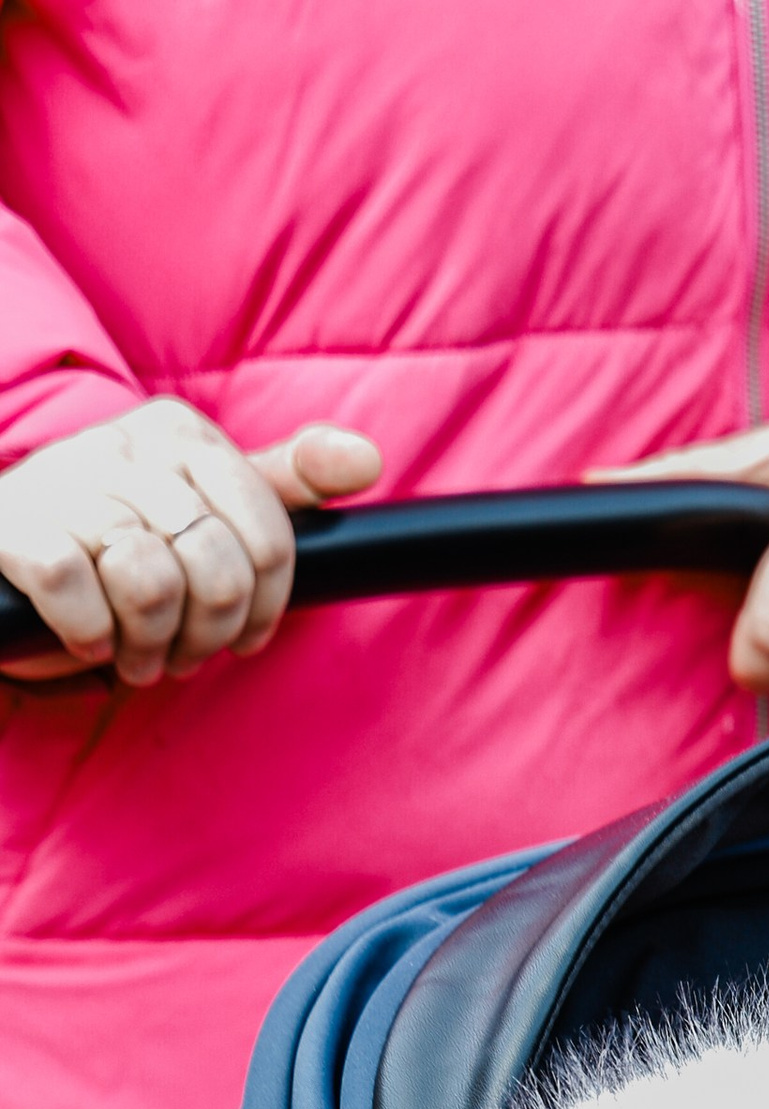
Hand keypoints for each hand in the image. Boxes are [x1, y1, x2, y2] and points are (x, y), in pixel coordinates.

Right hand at [0, 400, 381, 687]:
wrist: (7, 542)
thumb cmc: (123, 532)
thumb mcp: (208, 499)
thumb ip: (285, 483)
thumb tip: (367, 458)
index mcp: (183, 434)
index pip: (271, 542)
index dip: (262, 611)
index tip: (238, 632)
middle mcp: (127, 445)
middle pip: (219, 573)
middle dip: (206, 637)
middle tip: (178, 649)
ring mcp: (69, 482)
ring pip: (153, 587)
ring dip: (148, 645)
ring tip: (134, 649)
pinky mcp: (18, 527)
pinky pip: (78, 594)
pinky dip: (89, 635)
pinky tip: (86, 636)